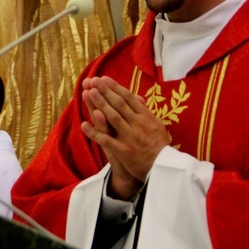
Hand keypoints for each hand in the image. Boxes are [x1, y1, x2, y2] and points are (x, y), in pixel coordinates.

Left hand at [80, 76, 168, 199]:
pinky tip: (83, 124)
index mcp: (146, 117)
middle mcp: (138, 124)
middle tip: (92, 81)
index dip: (115, 88)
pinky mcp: (124, 151)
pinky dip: (94, 132)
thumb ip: (145, 112)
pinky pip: (106, 140)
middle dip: (105, 91)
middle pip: (119, 104)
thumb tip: (138, 97)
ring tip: (88, 93)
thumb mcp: (157, 126)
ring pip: (113, 117)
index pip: (128, 98)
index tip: (103, 79)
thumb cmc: (160, 146)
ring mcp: (130, 137)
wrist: (164, 169)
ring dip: (100, 104)